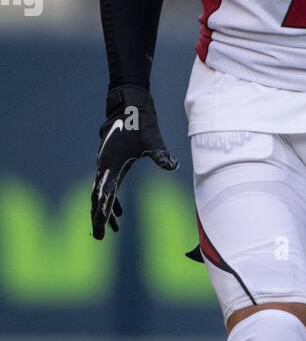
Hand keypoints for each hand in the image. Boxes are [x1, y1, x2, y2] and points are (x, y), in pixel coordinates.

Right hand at [91, 85, 177, 238]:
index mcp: (111, 164)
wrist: (128, 104)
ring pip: (100, 193)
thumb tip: (172, 165)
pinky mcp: (111, 162)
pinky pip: (107, 186)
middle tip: (100, 237)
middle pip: (97, 198)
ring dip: (104, 211)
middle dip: (98, 218)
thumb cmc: (140, 121)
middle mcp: (104, 166)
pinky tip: (120, 213)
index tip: (101, 227)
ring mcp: (105, 164)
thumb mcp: (152, 139)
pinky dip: (111, 200)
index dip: (102, 212)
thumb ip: (160, 154)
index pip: (105, 194)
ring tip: (111, 229)